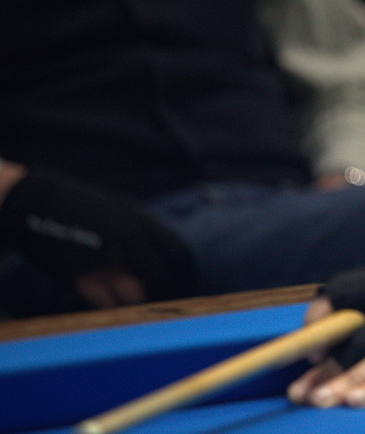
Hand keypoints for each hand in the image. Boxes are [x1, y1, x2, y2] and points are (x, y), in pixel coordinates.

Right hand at [0, 170, 194, 304]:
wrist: (34, 203)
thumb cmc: (81, 210)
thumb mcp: (118, 212)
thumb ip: (141, 237)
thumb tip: (168, 263)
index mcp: (139, 220)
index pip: (179, 252)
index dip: (185, 274)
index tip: (187, 286)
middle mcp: (127, 236)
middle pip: (161, 275)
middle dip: (167, 292)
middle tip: (168, 304)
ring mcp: (103, 255)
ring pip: (134, 293)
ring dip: (136, 301)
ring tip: (131, 301)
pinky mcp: (78, 273)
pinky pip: (105, 300)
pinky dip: (111, 305)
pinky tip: (109, 302)